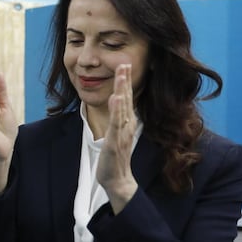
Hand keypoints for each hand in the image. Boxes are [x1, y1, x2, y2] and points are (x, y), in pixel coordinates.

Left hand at [97, 64, 138, 212]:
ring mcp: (122, 134)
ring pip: (122, 109)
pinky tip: (115, 100)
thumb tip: (116, 103)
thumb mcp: (116, 133)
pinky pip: (116, 126)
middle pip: (126, 99)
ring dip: (122, 91)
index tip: (124, 64)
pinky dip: (116, 112)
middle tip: (125, 62)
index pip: (126, 98)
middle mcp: (126, 125)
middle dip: (125, 80)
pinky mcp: (115, 143)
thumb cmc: (115, 157)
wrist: (118, 179)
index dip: (125, 81)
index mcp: (126, 122)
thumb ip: (117, 119)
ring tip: (121, 75)